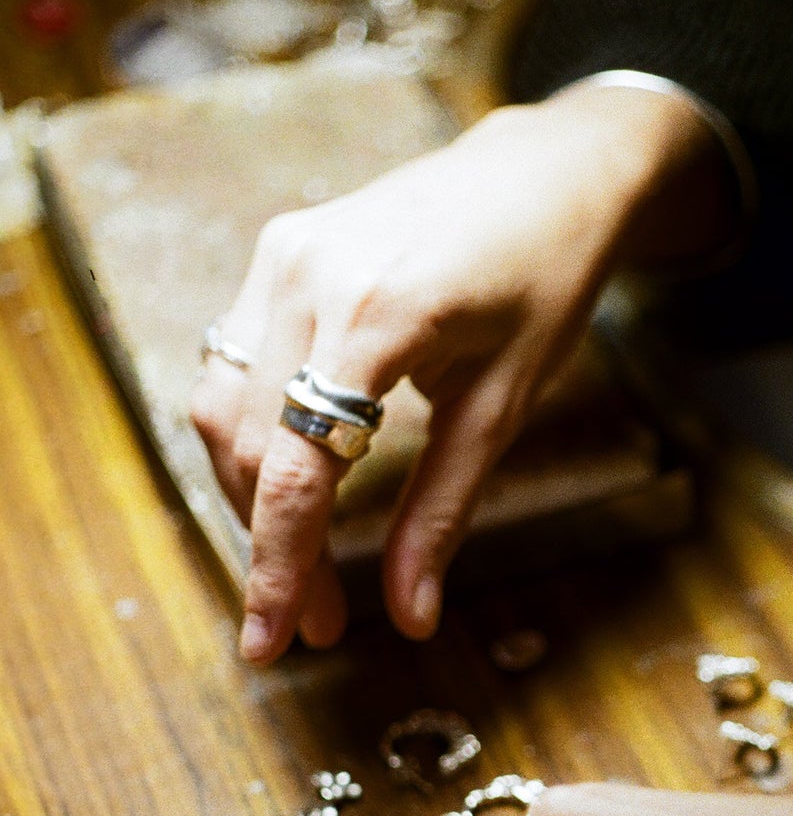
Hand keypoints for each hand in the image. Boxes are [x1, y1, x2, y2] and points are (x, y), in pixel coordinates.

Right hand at [191, 82, 731, 664]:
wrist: (546, 173)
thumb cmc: (544, 281)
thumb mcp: (507, 404)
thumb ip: (445, 510)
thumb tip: (410, 617)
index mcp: (379, 314)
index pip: (295, 467)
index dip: (278, 566)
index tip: (274, 642)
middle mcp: (310, 276)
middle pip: (245, 445)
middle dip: (270, 546)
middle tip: (314, 622)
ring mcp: (283, 255)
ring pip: (223, 407)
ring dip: (252, 498)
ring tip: (305, 570)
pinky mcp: (278, 249)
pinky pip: (235, 362)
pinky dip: (252, 437)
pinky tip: (295, 488)